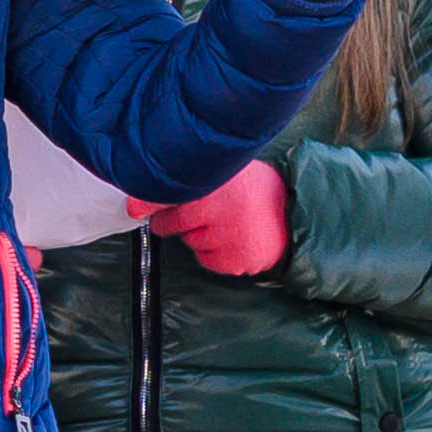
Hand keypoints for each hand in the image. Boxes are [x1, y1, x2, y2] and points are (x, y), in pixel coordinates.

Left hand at [133, 157, 289, 277]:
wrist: (300, 212)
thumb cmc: (257, 189)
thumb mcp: (229, 171)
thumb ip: (193, 177)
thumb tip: (148, 192)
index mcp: (216, 183)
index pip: (167, 195)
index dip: (146, 201)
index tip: (132, 208)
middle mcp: (218, 211)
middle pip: (171, 223)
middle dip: (175, 220)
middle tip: (201, 212)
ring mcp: (226, 238)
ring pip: (190, 242)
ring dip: (200, 235)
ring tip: (229, 222)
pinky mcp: (235, 260)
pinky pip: (207, 260)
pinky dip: (215, 253)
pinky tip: (235, 239)